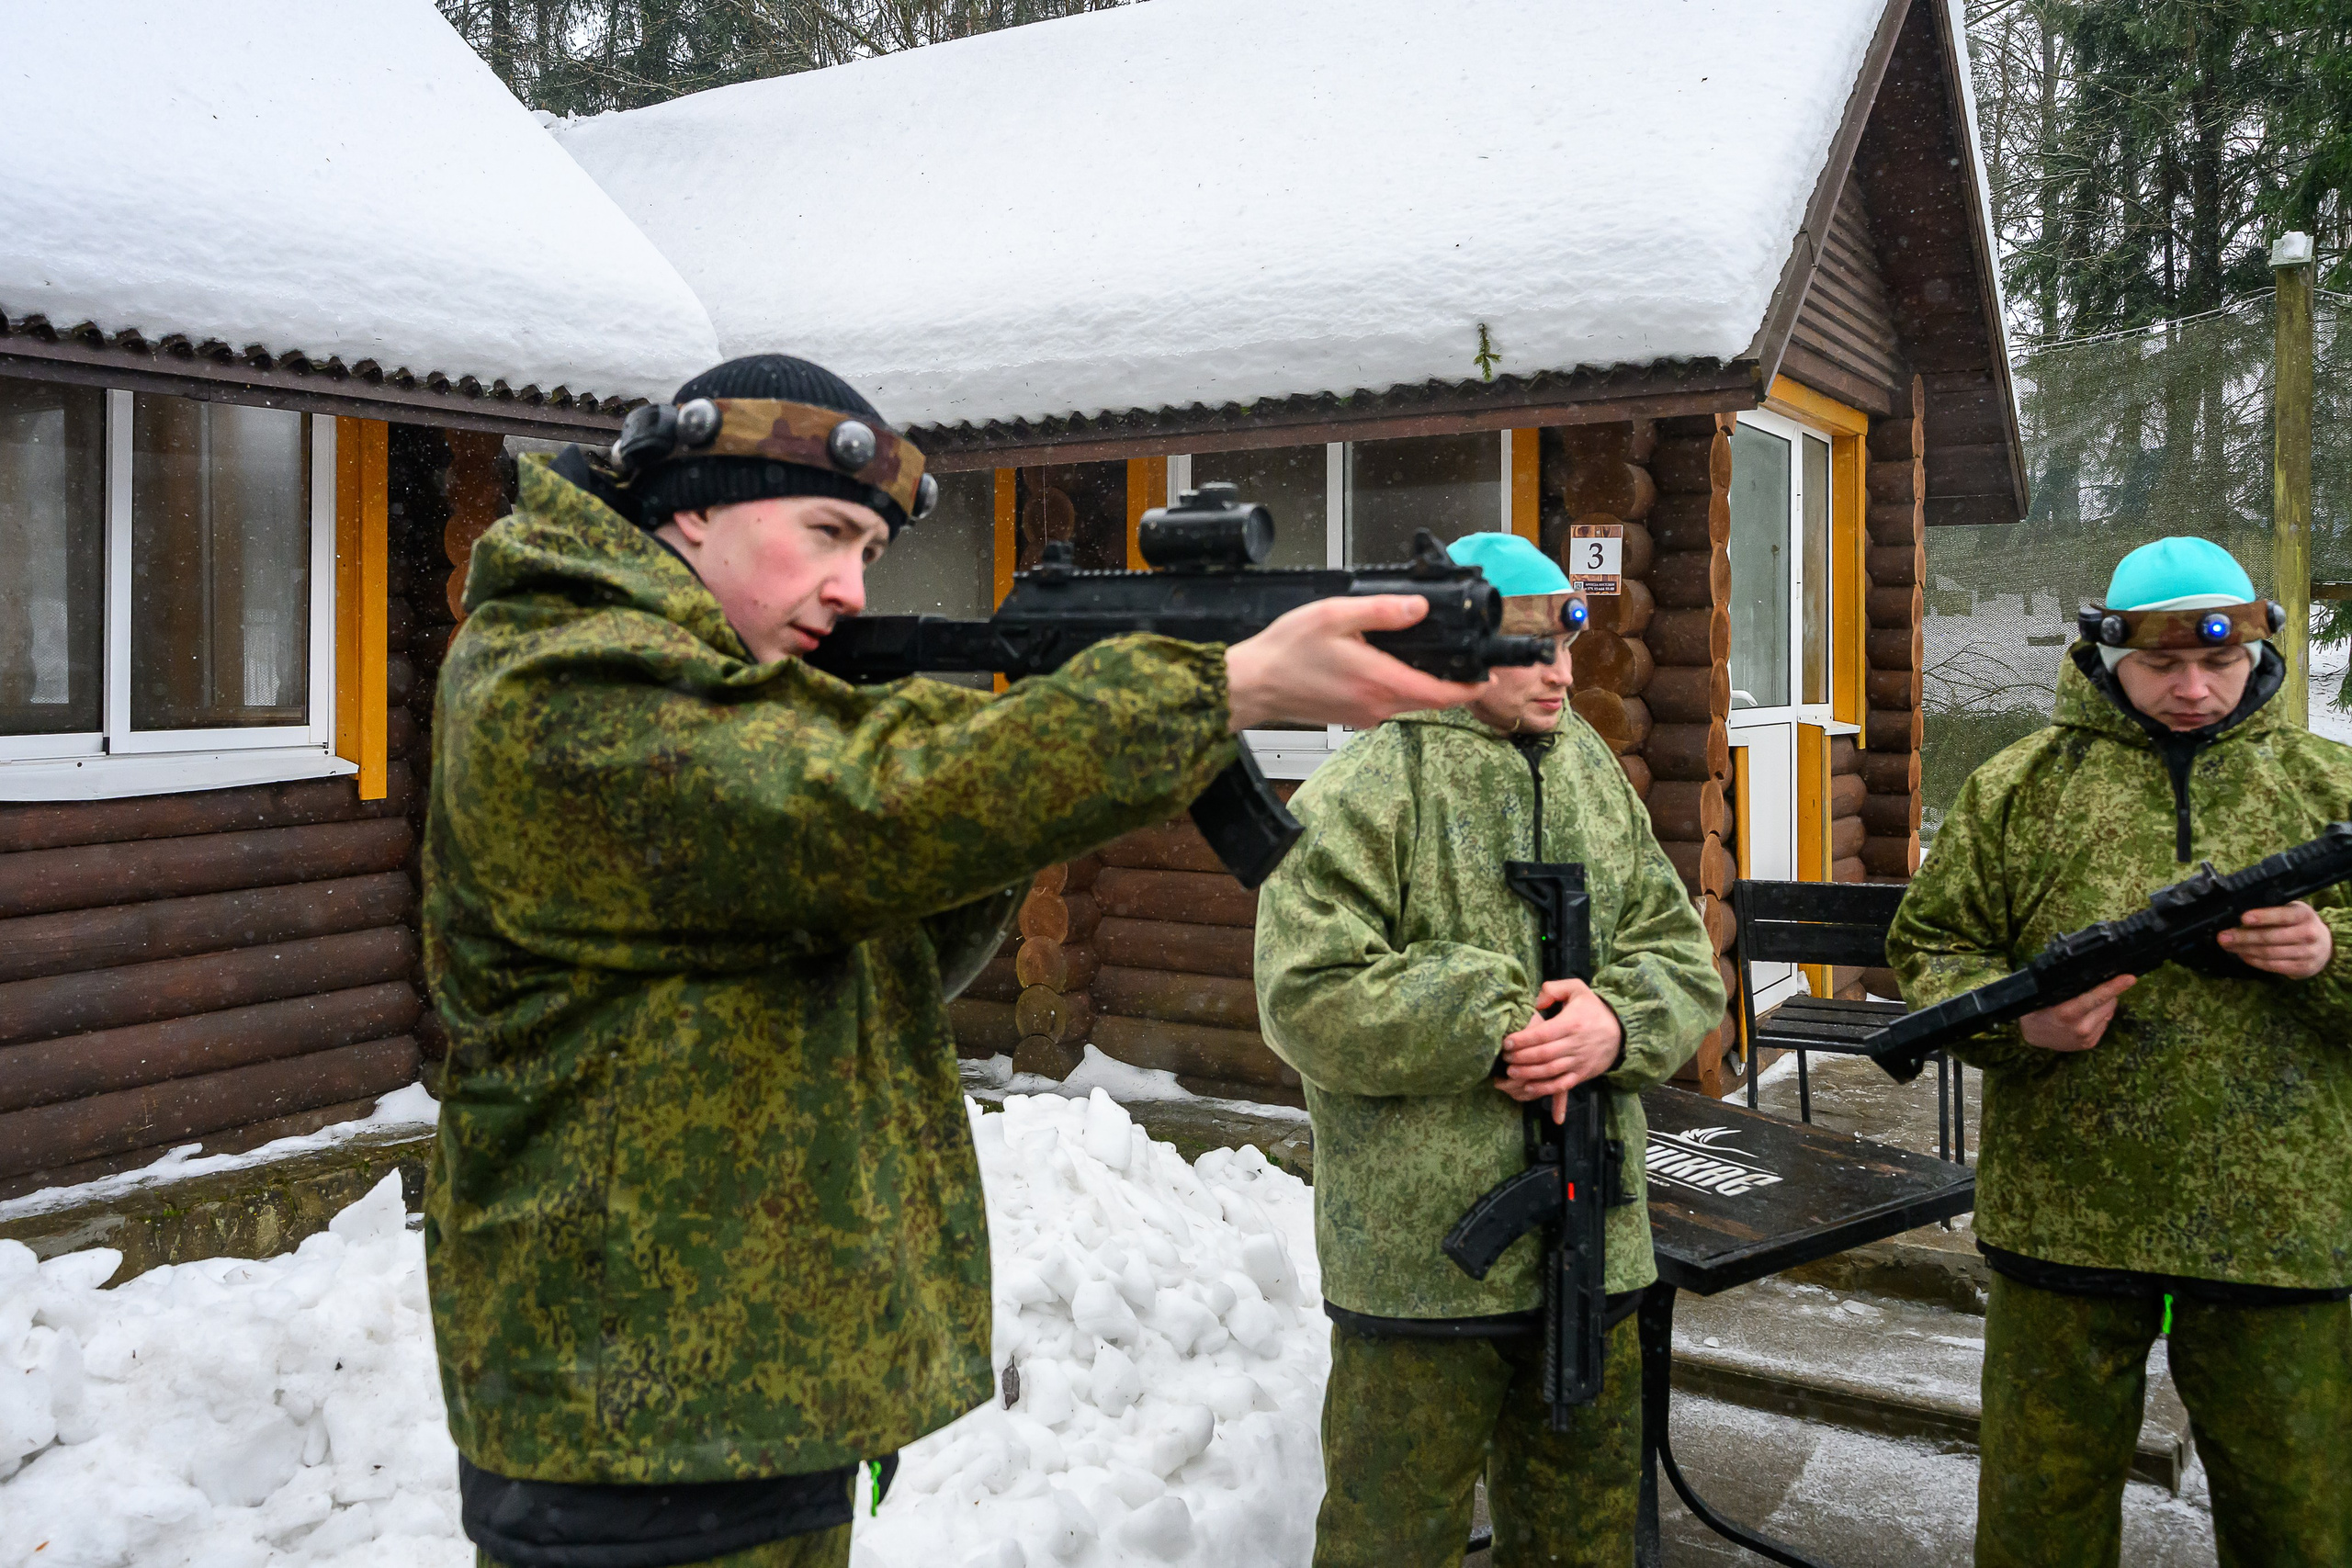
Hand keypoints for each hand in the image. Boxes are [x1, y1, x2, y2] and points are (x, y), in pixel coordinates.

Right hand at [1224, 596, 1490, 731]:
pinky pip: (1387, 703)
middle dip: (1451, 683)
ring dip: (1423, 684)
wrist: (1253, 684)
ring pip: (1409, 702)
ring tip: (1427, 657)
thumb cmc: (1286, 652)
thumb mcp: (1335, 615)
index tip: (1485, 677)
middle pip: (1430, 700)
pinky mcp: (1353, 716)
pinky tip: (1386, 664)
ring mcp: (1365, 715)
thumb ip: (1381, 611)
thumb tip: (1417, 608)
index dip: (1470, 688)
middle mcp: (1376, 705)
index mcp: (1380, 681)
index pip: (1442, 695)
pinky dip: (1398, 687)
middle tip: (1462, 660)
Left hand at [1495, 978, 1623, 1122]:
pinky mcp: (1582, 1074)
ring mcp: (1579, 1061)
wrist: (1620, 1031)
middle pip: (1544, 1054)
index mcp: (1572, 1023)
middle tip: (1505, 1057)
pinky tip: (1529, 1087)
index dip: (1523, 1040)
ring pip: (1551, 1071)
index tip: (1507, 1042)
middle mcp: (1576, 1044)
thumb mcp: (1577, 989)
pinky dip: (1545, 1089)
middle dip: (1521, 1057)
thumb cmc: (1592, 1009)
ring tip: (1511, 1072)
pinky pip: (1562, 1085)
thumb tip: (1537, 1002)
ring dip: (1528, 1074)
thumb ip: (1554, 989)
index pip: (1543, 1034)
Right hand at [2019, 974, 2133, 1051]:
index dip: (2114, 986)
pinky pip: (2105, 1022)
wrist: (2033, 1036)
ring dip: (2104, 1004)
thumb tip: (2086, 977)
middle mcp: (2080, 1027)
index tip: (2130, 978)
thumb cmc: (2036, 1010)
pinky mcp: (2091, 1043)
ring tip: (2086, 1003)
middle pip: (2108, 1002)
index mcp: (2067, 1013)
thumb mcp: (2043, 996)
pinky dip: (2100, 1015)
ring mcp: (2087, 1037)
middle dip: (2107, 992)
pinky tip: (2086, 1015)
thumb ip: (2063, 989)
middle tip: (2095, 987)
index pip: (2095, 997)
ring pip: (2109, 1012)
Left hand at [2217, 901, 2333, 979]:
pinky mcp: (2303, 968)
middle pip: (2271, 937)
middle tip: (2223, 937)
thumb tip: (2239, 916)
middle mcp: (2309, 934)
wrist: (2324, 945)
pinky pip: (2273, 966)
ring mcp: (2308, 953)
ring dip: (2244, 950)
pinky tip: (2243, 955)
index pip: (2283, 915)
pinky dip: (2254, 961)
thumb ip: (2272, 912)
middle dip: (2243, 937)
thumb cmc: (2298, 924)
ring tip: (2228, 946)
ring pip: (2269, 953)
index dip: (2263, 917)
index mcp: (2304, 915)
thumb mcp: (2291, 911)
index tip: (2243, 918)